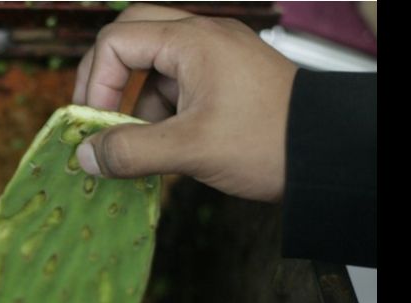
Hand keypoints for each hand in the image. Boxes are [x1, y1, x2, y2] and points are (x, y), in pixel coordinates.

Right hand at [73, 4, 297, 201]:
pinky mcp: (224, 78)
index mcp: (193, 41)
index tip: (94, 124)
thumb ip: (132, 151)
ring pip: (154, 64)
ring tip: (138, 145)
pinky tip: (165, 145)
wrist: (326, 154)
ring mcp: (215, 56)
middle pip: (132, 37)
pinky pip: (177, 82)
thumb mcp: (191, 150)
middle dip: (108, 78)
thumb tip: (85, 156)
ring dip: (136, 101)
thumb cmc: (266, 142)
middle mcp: (202, 38)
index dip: (96, 82)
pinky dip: (161, 110)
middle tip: (97, 117)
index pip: (117, 41)